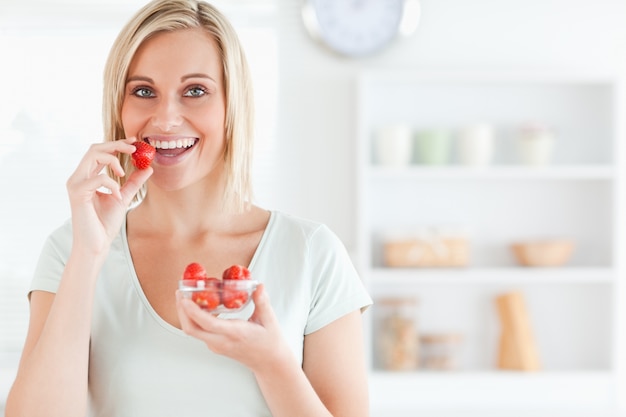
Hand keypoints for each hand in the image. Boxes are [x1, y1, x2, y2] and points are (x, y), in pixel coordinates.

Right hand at [66, 138, 151, 254]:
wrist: (96, 245)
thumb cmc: (104, 223)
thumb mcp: (123, 197)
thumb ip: (133, 182)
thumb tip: (148, 167)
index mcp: (86, 177)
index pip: (98, 151)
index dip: (116, 144)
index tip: (134, 143)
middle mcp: (77, 177)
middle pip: (94, 148)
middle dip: (116, 145)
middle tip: (134, 149)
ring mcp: (75, 184)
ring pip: (93, 155)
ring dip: (113, 160)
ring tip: (122, 174)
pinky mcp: (77, 193)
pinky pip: (98, 178)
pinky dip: (112, 184)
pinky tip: (117, 196)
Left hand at [176, 284, 290, 371]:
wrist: (269, 362)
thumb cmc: (269, 342)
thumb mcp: (269, 320)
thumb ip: (262, 302)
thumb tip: (259, 286)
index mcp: (235, 333)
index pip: (208, 323)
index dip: (193, 311)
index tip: (185, 298)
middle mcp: (222, 341)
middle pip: (191, 329)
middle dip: (181, 310)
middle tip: (180, 292)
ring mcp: (217, 345)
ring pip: (193, 331)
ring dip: (185, 314)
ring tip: (185, 296)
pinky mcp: (215, 345)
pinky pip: (200, 332)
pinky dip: (194, 318)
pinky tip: (199, 305)